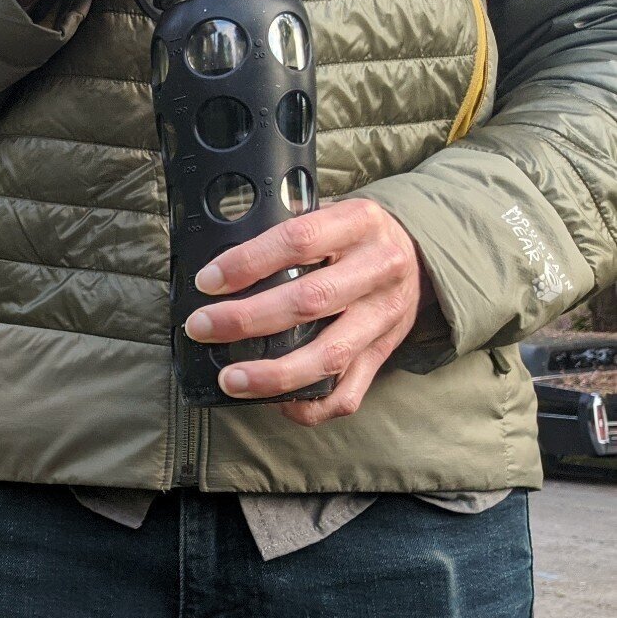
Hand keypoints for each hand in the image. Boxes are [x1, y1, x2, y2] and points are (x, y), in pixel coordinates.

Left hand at [181, 199, 423, 426]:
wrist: (416, 254)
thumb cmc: (349, 235)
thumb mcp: (328, 213)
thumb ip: (282, 229)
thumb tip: (216, 261)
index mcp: (358, 222)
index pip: (298, 240)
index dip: (248, 263)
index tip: (207, 282)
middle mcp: (379, 269)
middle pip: (309, 300)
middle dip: (247, 319)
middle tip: (201, 327)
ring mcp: (384, 316)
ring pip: (330, 354)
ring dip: (274, 374)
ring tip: (230, 379)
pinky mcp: (384, 354)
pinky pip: (349, 393)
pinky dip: (309, 404)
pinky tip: (274, 403)